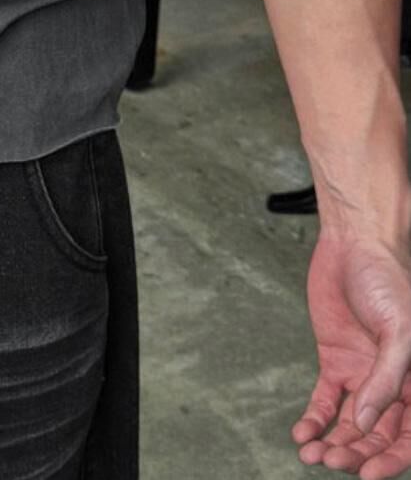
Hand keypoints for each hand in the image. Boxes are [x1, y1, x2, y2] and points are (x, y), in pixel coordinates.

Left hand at [293, 227, 410, 477]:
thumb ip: (387, 378)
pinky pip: (325, 400)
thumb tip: (366, 423)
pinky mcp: (334, 362)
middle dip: (355, 454)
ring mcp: (362, 375)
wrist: (353, 245)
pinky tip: (301, 433)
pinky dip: (314, 419)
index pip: (409, 437)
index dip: (391, 460)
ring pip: (349, 424)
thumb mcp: (399, 330)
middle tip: (330, 462)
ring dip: (332, 442)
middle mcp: (391, 385)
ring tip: (310, 454)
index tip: (367, 476)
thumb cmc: (387, 281)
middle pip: (376, 435)